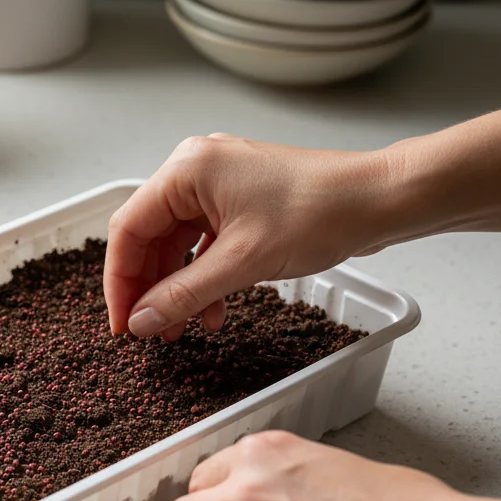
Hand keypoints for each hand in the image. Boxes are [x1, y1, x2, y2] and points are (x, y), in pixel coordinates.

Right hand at [105, 135, 398, 339]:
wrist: (380, 200)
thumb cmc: (320, 214)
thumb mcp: (242, 263)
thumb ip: (184, 294)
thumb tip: (142, 321)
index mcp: (187, 170)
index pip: (129, 229)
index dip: (120, 282)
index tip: (123, 324)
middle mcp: (196, 168)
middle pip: (149, 236)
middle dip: (149, 288)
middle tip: (149, 331)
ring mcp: (220, 182)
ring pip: (177, 243)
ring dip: (178, 288)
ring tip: (181, 330)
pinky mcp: (241, 199)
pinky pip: (205, 241)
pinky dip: (204, 276)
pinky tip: (212, 310)